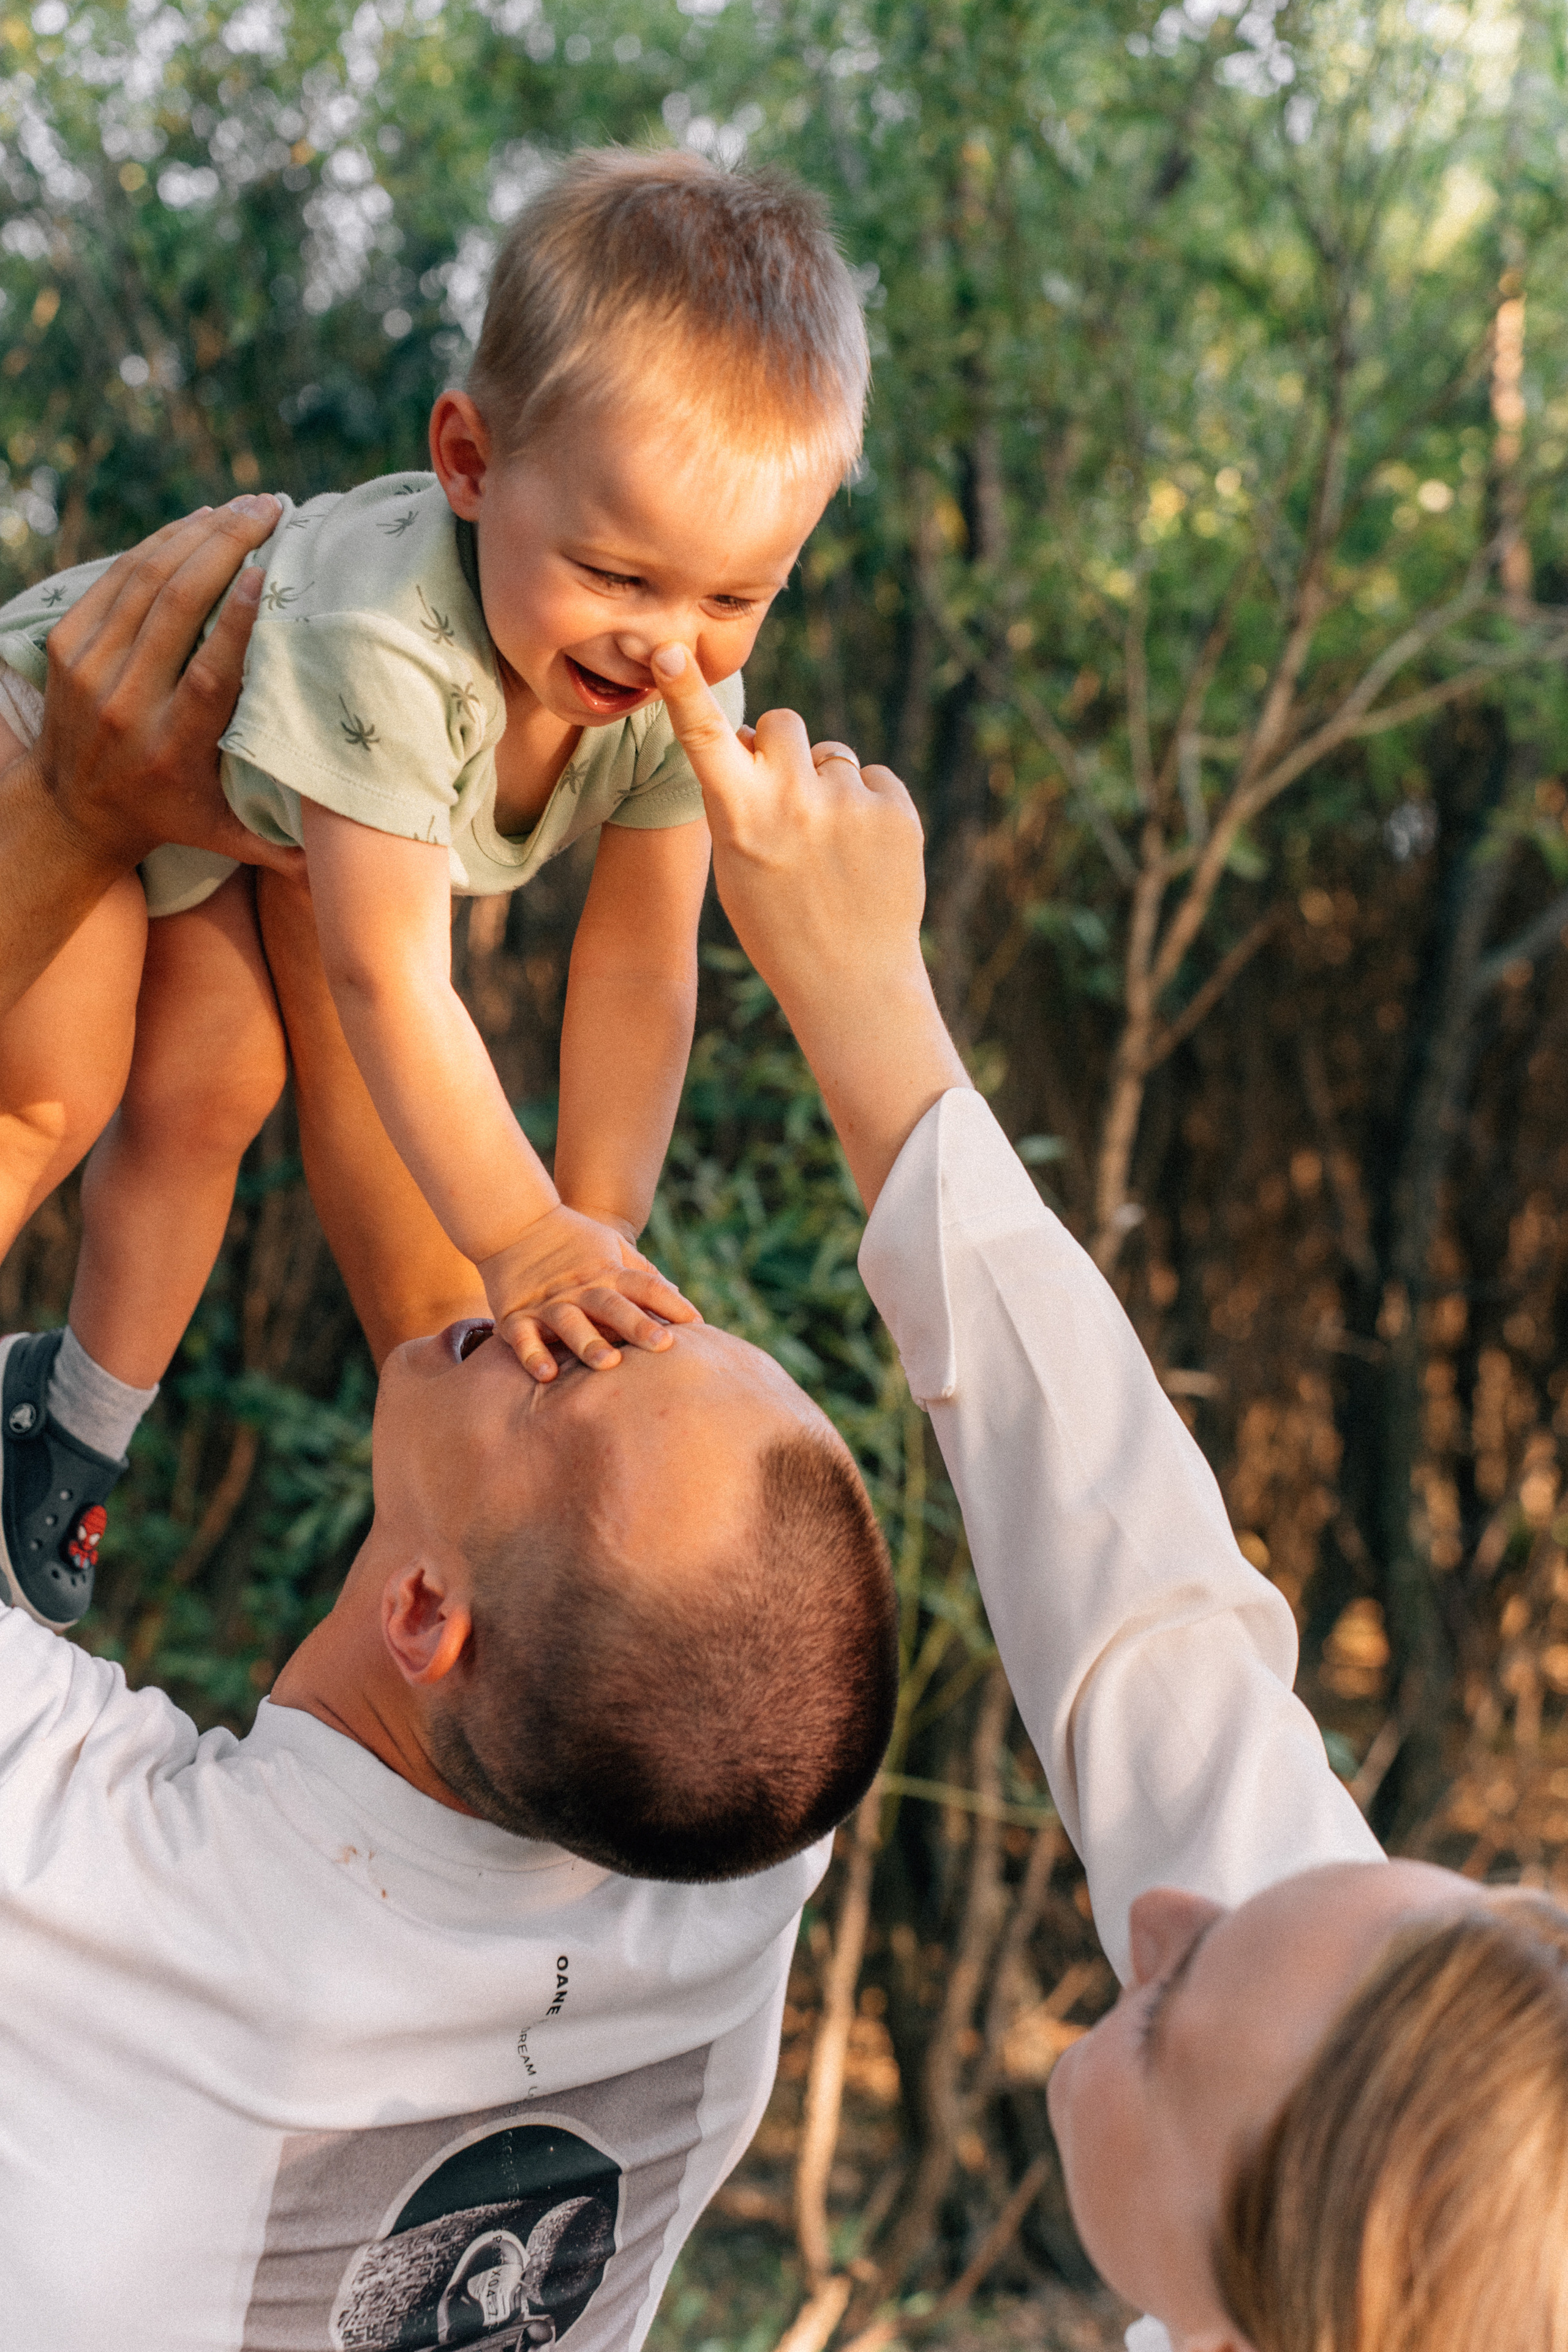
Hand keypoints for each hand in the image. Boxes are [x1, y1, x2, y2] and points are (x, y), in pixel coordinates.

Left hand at [38, 497, 305, 874]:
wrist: (69, 810)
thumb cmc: (168, 815)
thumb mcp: (223, 835)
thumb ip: (283, 845)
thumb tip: (353, 859)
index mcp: (170, 748)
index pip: (207, 672)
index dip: (238, 619)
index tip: (270, 572)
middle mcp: (125, 704)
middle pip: (175, 607)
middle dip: (225, 547)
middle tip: (273, 511)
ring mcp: (88, 670)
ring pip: (145, 580)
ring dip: (197, 533)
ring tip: (245, 507)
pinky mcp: (65, 644)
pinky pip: (117, 578)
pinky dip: (158, 544)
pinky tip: (197, 523)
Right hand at [477, 1204, 700, 1381]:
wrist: (512, 1222)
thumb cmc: (570, 1238)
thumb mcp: (610, 1245)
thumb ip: (640, 1271)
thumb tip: (677, 1294)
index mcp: (608, 1272)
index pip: (646, 1286)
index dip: (672, 1303)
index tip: (698, 1323)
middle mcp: (581, 1288)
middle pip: (613, 1306)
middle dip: (638, 1325)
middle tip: (663, 1345)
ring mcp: (548, 1303)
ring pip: (571, 1323)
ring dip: (589, 1343)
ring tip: (608, 1364)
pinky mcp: (516, 1316)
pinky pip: (523, 1337)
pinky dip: (533, 1354)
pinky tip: (546, 1374)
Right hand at [651, 643, 928, 1010]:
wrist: (852, 980)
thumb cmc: (779, 923)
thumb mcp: (735, 865)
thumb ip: (733, 799)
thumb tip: (742, 738)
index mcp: (740, 818)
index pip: (704, 739)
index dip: (684, 690)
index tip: (668, 650)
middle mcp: (793, 800)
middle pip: (782, 722)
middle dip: (781, 747)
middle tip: (787, 800)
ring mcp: (849, 802)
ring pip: (832, 754)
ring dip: (828, 784)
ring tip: (832, 846)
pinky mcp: (896, 808)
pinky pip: (874, 778)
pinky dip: (869, 806)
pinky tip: (864, 853)